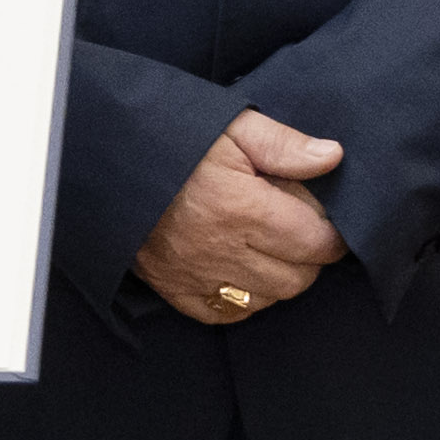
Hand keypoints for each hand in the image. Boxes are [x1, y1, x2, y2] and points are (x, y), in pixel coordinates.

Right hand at [135, 111, 348, 326]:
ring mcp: (196, 275)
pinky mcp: (173, 288)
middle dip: (309, 258)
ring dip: (278, 279)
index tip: (329, 223)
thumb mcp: (231, 127)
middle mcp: (222, 250)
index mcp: (242, 208)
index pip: (315, 242)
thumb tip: (331, 157)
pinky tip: (240, 272)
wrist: (106, 162)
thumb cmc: (171, 140)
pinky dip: (242, 299)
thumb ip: (283, 144)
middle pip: (297, 278)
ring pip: (266, 299)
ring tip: (268, 249)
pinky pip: (225, 312)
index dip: (332, 236)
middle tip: (298, 232)